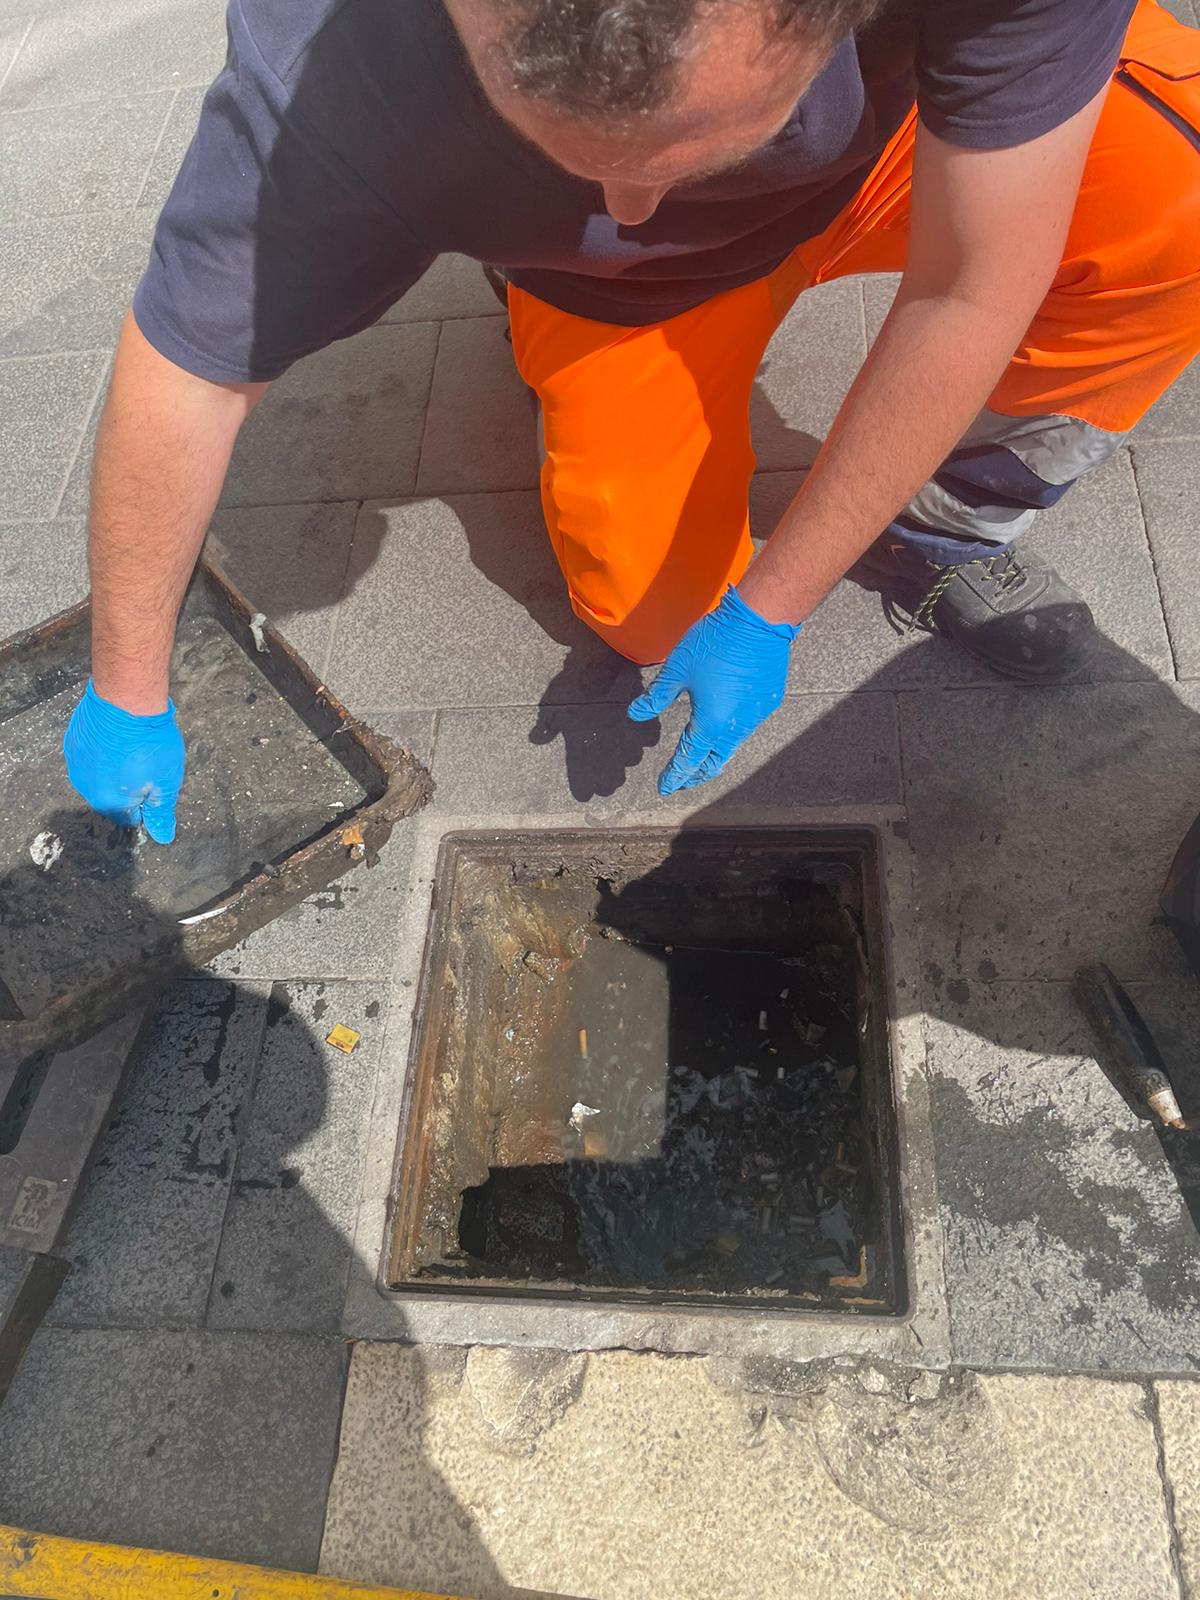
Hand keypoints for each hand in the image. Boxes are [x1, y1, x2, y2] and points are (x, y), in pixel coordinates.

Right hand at [63, 679, 185, 842]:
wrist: (125, 701)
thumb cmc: (149, 744)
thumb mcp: (166, 783)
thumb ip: (161, 813)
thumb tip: (162, 838)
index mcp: (109, 802)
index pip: (128, 818)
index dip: (145, 806)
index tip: (155, 788)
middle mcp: (86, 788)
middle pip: (111, 798)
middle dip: (129, 788)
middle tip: (147, 767)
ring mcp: (76, 763)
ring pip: (98, 777)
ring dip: (113, 770)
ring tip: (132, 751)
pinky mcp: (72, 741)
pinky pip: (89, 756)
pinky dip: (101, 753)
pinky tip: (116, 739)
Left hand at [627, 586, 799, 794]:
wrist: (759, 623)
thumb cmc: (714, 645)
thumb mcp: (677, 670)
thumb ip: (656, 697)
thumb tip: (636, 714)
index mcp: (710, 724)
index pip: (688, 760)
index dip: (674, 775)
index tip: (664, 787)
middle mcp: (736, 728)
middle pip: (714, 762)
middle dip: (696, 774)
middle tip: (682, 779)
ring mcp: (756, 717)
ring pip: (731, 747)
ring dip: (714, 755)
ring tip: (700, 756)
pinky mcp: (768, 702)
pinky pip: (746, 727)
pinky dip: (730, 734)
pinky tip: (723, 724)